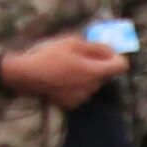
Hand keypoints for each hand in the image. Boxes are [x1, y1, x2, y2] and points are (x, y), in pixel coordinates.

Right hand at [0, 35, 127, 110]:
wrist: (25, 75)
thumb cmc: (48, 55)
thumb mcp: (71, 42)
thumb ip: (95, 46)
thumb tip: (112, 49)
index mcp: (95, 71)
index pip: (121, 67)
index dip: (116, 57)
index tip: (105, 52)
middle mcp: (93, 88)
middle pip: (105, 75)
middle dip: (97, 65)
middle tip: (78, 56)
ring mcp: (82, 98)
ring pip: (92, 84)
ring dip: (86, 76)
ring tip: (66, 68)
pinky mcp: (71, 104)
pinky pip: (80, 93)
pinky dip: (75, 86)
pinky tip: (60, 80)